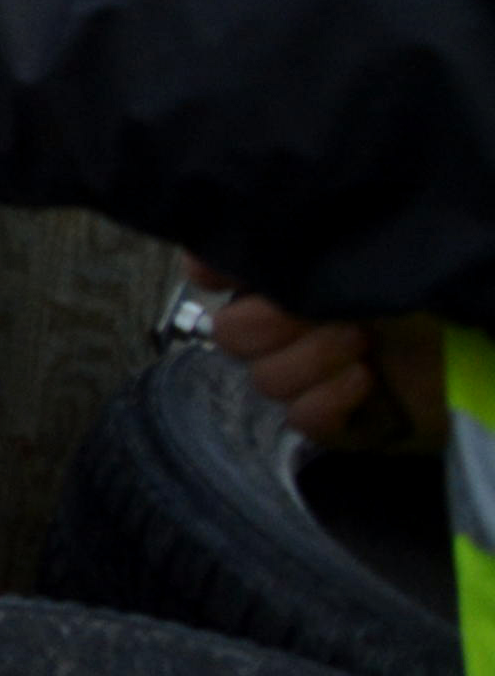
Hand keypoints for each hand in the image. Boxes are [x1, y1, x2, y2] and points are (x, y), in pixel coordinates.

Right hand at [190, 264, 445, 450]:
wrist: (467, 357)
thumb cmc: (417, 301)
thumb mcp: (353, 261)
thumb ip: (290, 251)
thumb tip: (212, 257)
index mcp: (283, 282)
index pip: (212, 273)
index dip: (208, 273)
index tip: (218, 274)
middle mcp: (285, 329)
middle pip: (228, 335)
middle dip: (271, 324)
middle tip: (320, 315)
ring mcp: (306, 380)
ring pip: (265, 380)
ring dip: (313, 361)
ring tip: (361, 346)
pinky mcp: (332, 424)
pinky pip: (301, 419)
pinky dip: (330, 399)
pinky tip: (364, 382)